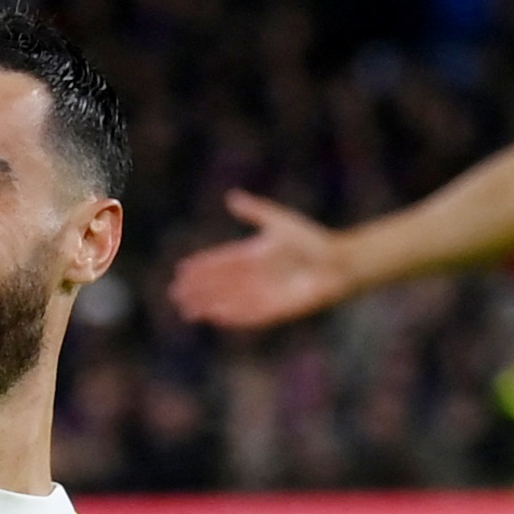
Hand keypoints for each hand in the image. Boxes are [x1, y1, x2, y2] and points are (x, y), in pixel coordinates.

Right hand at [169, 191, 353, 329]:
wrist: (338, 262)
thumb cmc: (313, 239)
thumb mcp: (279, 221)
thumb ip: (255, 211)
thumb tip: (231, 197)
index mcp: (254, 254)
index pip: (221, 262)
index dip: (202, 266)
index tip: (182, 269)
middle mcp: (256, 276)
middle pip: (220, 285)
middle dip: (198, 289)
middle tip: (175, 293)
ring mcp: (263, 293)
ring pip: (229, 301)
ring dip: (208, 305)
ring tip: (187, 310)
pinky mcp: (274, 310)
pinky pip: (248, 314)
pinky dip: (231, 315)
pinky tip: (214, 316)